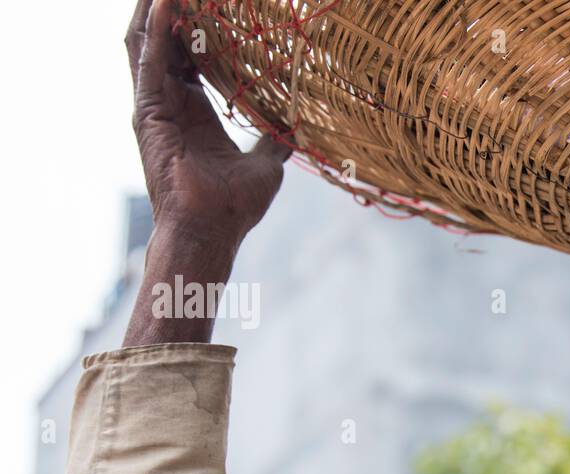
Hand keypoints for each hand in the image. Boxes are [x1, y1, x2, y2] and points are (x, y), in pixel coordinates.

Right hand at [127, 0, 289, 243]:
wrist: (211, 231)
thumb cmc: (234, 206)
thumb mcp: (266, 166)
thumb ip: (275, 141)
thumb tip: (298, 130)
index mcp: (194, 111)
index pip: (192, 55)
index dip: (201, 26)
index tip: (219, 2)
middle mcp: (170, 102)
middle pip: (167, 41)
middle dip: (176, 8)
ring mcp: (155, 105)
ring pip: (148, 42)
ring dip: (157, 9)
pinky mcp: (148, 112)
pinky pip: (148, 62)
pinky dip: (157, 31)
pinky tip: (165, 4)